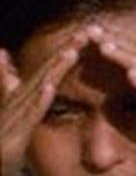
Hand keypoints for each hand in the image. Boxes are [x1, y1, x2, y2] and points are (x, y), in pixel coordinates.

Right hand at [0, 30, 87, 175]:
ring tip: (71, 52)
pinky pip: (26, 119)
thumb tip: (2, 53)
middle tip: (86, 32)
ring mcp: (10, 123)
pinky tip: (49, 88)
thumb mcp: (3, 114)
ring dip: (53, 71)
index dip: (63, 51)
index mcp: (17, 101)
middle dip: (65, 52)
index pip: (45, 71)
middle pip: (43, 74)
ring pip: (35, 91)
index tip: (85, 33)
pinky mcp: (10, 143)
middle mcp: (13, 107)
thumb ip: (5, 85)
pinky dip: (37, 103)